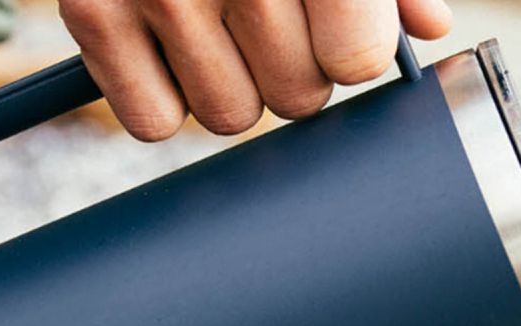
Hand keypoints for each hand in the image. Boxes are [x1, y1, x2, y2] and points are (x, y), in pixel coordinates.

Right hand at [60, 0, 451, 140]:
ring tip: (215, 16)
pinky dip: (161, 92)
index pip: (356, 61)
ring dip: (231, 82)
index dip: (350, 48)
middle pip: (297, 97)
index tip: (335, 19)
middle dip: (292, 64)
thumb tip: (428, 28)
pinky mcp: (91, 11)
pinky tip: (165, 36)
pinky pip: (154, 119)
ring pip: (229, 116)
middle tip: (267, 10)